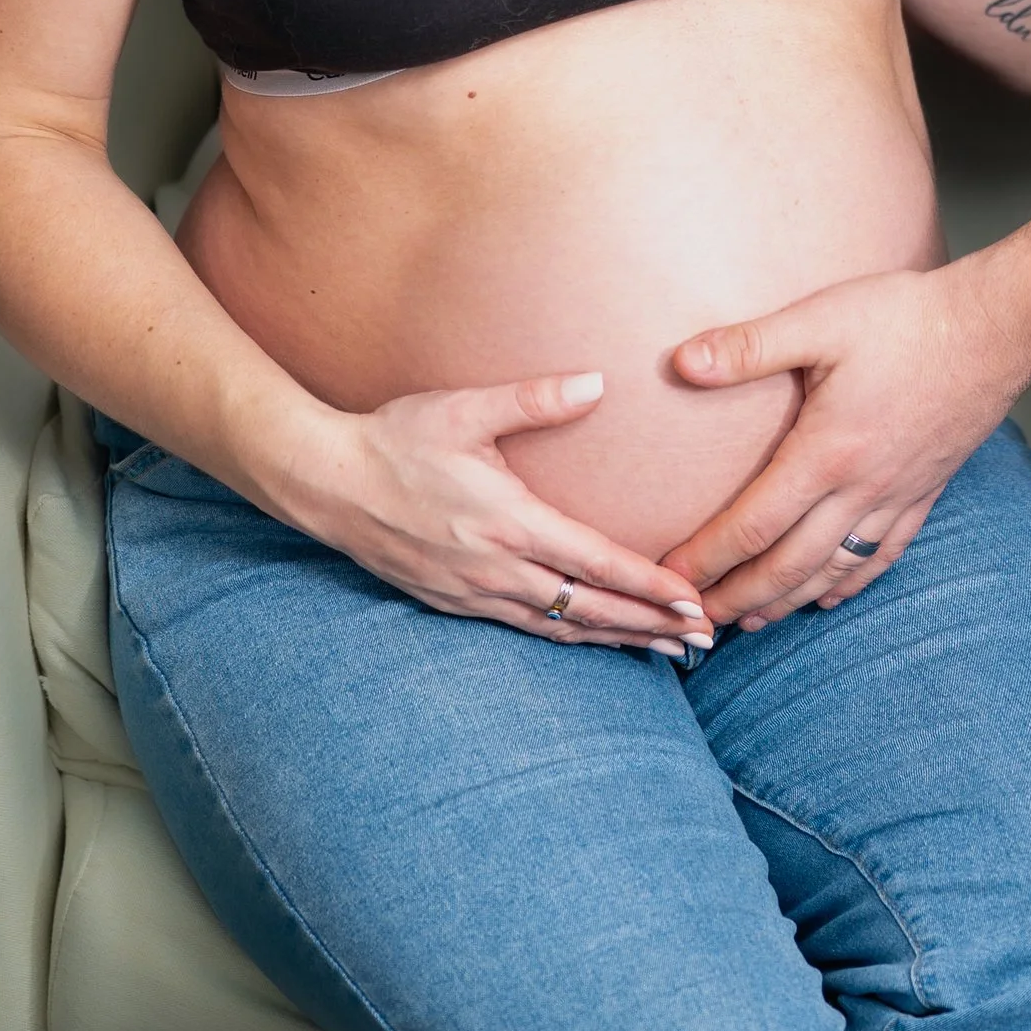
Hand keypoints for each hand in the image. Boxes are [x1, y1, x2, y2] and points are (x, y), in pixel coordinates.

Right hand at [290, 372, 713, 651]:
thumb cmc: (396, 438)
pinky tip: (597, 639)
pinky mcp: (455, 603)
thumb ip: (535, 399)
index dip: (649, 585)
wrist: (326, 483)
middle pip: (589, 609)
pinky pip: (526, 629)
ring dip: (618, 640)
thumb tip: (599, 381)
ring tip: (668, 649)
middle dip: (651, 626)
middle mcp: (496, 568)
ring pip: (561, 628)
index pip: (595, 563)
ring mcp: (474, 593)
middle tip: (705, 637)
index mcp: (507, 522)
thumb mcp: (465, 409)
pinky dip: (571, 637)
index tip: (693, 599)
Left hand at [666, 266, 1028, 628]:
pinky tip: (827, 595)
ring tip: (749, 621)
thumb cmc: (906, 318)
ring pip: (832, 570)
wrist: (996, 329)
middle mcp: (860, 488)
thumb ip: (749, 346)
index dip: (708, 559)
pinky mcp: (924, 492)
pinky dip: (848, 583)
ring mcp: (896, 496)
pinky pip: (881, 556)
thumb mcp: (820, 319)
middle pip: (788, 565)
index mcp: (827, 452)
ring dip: (786, 601)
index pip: (753, 525)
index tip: (671, 579)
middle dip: (737, 598)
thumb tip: (680, 363)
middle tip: (696, 620)